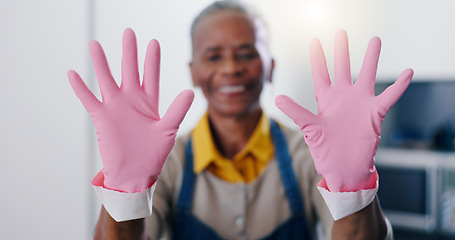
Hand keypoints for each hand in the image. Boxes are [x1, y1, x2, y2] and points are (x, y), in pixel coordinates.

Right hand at [68, 28, 193, 192]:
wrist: (135, 174)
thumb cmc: (153, 154)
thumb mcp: (168, 131)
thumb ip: (177, 111)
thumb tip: (190, 91)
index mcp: (149, 102)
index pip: (150, 75)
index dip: (152, 60)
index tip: (153, 42)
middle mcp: (131, 101)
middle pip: (129, 70)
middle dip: (129, 52)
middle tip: (129, 32)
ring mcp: (116, 108)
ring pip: (107, 80)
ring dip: (101, 63)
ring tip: (95, 44)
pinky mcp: (102, 118)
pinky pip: (89, 99)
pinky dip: (81, 88)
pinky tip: (73, 73)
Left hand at [275, 30, 412, 191]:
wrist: (344, 169)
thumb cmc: (325, 152)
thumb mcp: (310, 129)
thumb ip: (297, 112)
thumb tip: (279, 98)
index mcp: (326, 100)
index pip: (320, 74)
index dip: (317, 58)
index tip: (314, 41)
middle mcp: (343, 97)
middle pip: (343, 68)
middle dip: (342, 51)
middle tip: (341, 33)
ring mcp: (359, 103)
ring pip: (367, 75)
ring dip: (371, 58)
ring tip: (375, 40)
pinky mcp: (374, 113)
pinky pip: (389, 96)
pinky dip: (399, 86)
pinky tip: (408, 73)